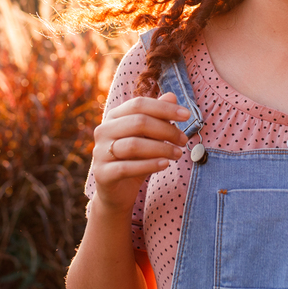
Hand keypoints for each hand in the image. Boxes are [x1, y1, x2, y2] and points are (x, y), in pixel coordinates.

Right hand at [91, 92, 190, 213]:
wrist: (117, 191)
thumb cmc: (135, 159)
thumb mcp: (149, 137)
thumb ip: (158, 117)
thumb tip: (172, 96)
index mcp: (114, 117)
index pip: (139, 104)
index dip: (164, 108)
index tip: (187, 115)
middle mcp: (103, 131)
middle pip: (138, 122)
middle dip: (166, 130)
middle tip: (184, 140)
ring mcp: (100, 152)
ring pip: (134, 145)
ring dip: (161, 148)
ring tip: (178, 154)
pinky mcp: (102, 174)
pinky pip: (127, 167)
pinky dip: (149, 165)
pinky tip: (165, 164)